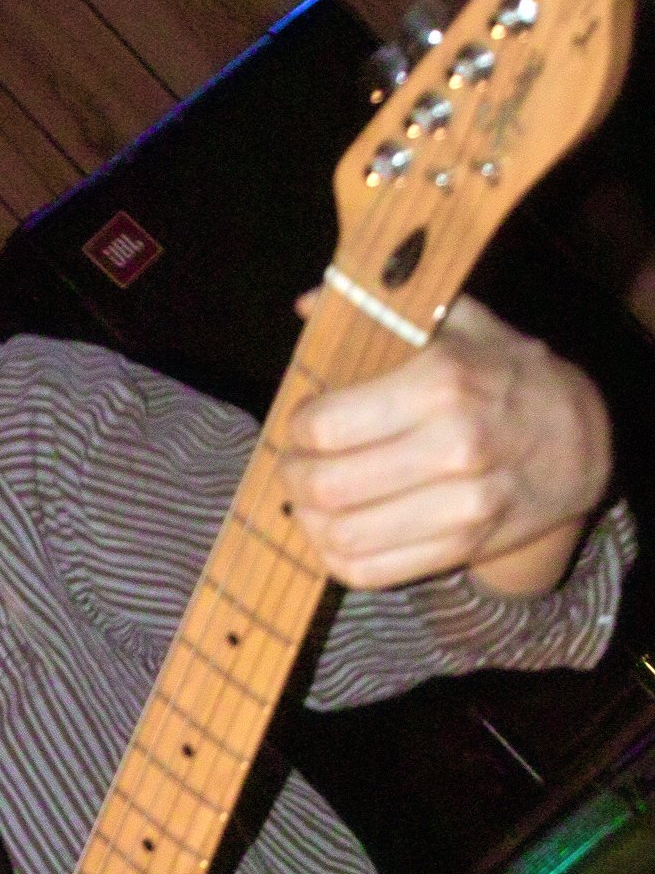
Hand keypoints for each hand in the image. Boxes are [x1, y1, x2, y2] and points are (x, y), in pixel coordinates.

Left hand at [281, 294, 611, 595]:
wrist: (580, 444)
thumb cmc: (505, 376)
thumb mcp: (460, 324)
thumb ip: (383, 309)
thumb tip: (309, 302)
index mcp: (443, 384)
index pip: (328, 425)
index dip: (298, 428)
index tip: (302, 423)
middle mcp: (454, 448)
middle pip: (328, 487)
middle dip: (293, 477)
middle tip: (293, 465)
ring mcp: (462, 507)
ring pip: (343, 536)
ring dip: (308, 521)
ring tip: (307, 500)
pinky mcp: (461, 549)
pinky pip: (370, 571)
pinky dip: (335, 556)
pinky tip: (334, 532)